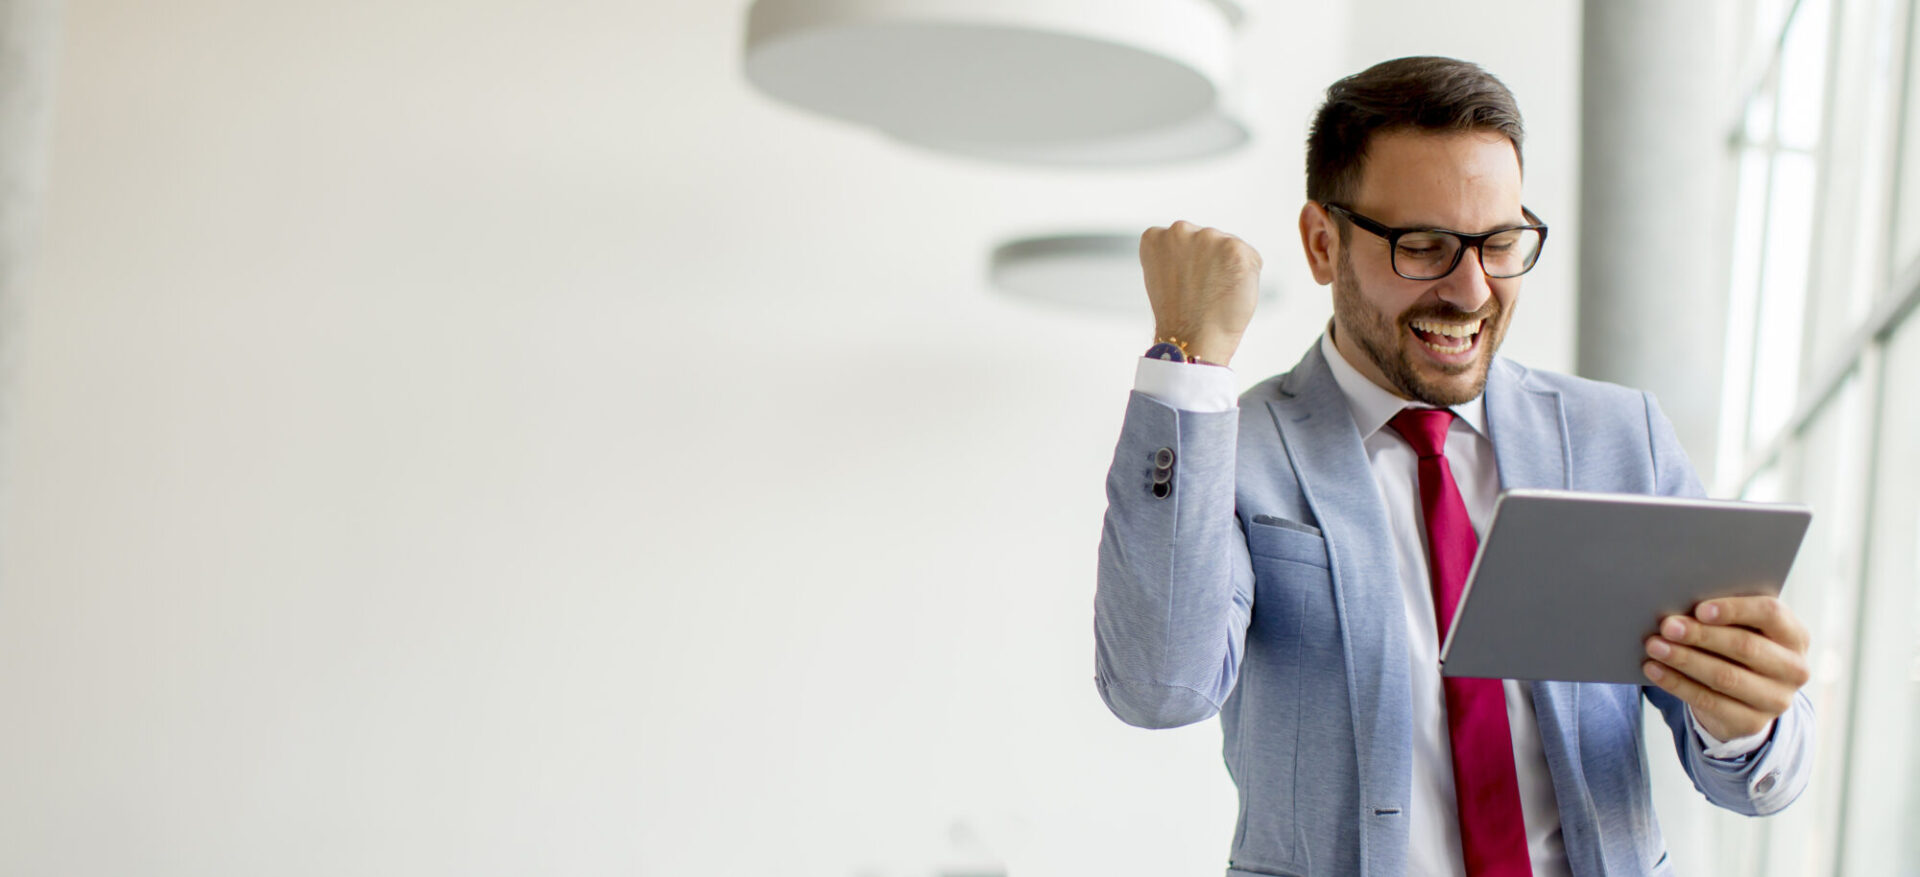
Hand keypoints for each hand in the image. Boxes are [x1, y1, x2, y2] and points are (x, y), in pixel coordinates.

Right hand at [1139, 221, 1261, 365]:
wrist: (1192, 339)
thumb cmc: (1180, 315)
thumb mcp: (1165, 275)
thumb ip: (1177, 254)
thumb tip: (1205, 246)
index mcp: (1156, 237)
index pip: (1182, 240)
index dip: (1187, 265)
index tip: (1184, 284)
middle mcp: (1180, 230)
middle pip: (1207, 239)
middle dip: (1209, 262)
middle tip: (1202, 292)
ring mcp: (1208, 237)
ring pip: (1228, 246)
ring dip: (1228, 267)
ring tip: (1215, 293)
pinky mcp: (1235, 248)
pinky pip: (1250, 257)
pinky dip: (1247, 276)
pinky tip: (1230, 292)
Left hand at [1641, 595, 1810, 741]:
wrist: (1748, 696)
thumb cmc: (1739, 647)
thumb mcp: (1743, 628)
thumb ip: (1725, 616)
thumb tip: (1682, 606)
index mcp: (1795, 635)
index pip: (1771, 614)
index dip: (1735, 609)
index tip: (1700, 609)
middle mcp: (1794, 669)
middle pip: (1745, 646)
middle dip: (1701, 635)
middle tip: (1667, 626)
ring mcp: (1776, 700)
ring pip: (1725, 676)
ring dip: (1684, 659)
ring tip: (1654, 646)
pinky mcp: (1751, 722)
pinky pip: (1708, 701)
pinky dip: (1676, 683)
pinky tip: (1653, 669)